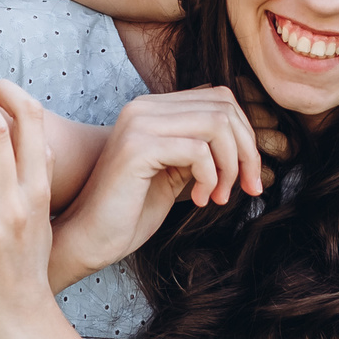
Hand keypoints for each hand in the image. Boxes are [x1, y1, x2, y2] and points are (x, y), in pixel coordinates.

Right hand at [51, 87, 265, 285]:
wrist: (89, 239)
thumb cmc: (130, 212)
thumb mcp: (175, 173)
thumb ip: (200, 150)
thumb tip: (244, 143)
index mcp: (152, 109)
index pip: (218, 99)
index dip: (245, 136)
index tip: (249, 176)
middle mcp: (143, 107)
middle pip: (224, 107)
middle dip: (247, 151)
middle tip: (247, 188)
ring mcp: (138, 124)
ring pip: (216, 124)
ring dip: (230, 165)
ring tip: (218, 196)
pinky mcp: (137, 149)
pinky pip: (198, 150)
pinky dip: (209, 177)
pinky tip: (198, 200)